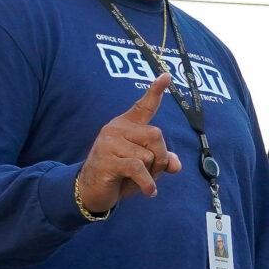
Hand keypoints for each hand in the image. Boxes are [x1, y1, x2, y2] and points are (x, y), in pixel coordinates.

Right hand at [74, 72, 182, 215]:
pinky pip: (138, 169)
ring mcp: (109, 142)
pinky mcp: (106, 159)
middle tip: (152, 172)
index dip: (155, 91)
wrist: (92, 190)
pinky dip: (147, 183)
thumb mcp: (147, 167)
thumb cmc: (122, 175)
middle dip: (160, 158)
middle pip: (156, 136)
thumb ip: (163, 161)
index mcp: (127, 125)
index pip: (144, 106)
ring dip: (151, 173)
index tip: (166, 76)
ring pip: (148, 155)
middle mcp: (116, 128)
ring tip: (138, 179)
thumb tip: (175, 165)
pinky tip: (149, 192)